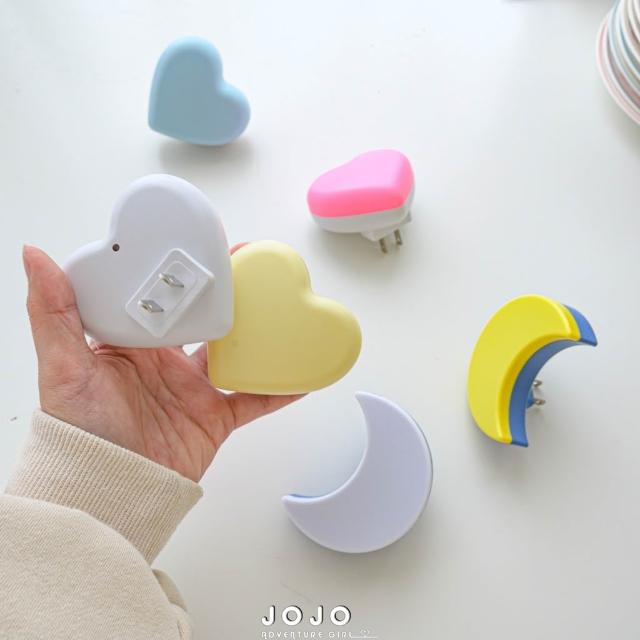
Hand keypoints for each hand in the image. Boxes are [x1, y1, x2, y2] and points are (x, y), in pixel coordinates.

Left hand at [23, 245, 301, 481]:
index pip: (162, 298)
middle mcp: (164, 363)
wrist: (107, 491)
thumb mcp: (62, 367)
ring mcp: (193, 390)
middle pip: (205, 320)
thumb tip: (34, 255)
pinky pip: (252, 400)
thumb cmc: (78, 432)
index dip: (184, 273)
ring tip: (283, 309)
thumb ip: (54, 312)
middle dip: (229, 295)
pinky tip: (298, 374)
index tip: (205, 247)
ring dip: (257, 334)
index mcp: (132, 343)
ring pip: (234, 353)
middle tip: (256, 268)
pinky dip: (277, 389)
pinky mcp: (214, 418)